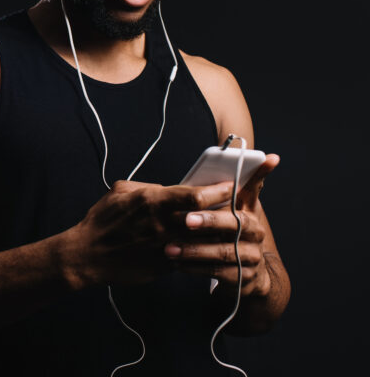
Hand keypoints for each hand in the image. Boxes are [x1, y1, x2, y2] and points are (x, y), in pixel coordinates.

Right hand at [65, 179, 235, 289]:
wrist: (89, 255)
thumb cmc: (102, 220)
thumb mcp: (121, 191)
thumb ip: (149, 187)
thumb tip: (168, 188)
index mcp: (152, 201)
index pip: (195, 195)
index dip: (218, 190)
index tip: (231, 186)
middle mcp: (162, 224)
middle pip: (206, 218)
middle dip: (226, 211)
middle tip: (239, 206)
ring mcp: (165, 246)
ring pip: (203, 239)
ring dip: (219, 233)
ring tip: (231, 227)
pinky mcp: (164, 265)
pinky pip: (191, 256)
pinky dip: (202, 250)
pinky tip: (209, 246)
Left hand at [164, 154, 279, 296]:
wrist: (245, 279)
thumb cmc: (225, 238)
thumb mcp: (223, 214)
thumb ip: (218, 193)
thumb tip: (212, 167)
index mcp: (249, 211)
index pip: (255, 188)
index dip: (261, 173)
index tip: (267, 157)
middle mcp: (255, 233)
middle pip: (235, 224)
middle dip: (210, 220)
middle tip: (186, 220)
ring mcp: (252, 257)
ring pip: (223, 251)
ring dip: (194, 249)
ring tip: (169, 248)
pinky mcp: (244, 278)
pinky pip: (218, 272)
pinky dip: (196, 267)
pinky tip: (178, 263)